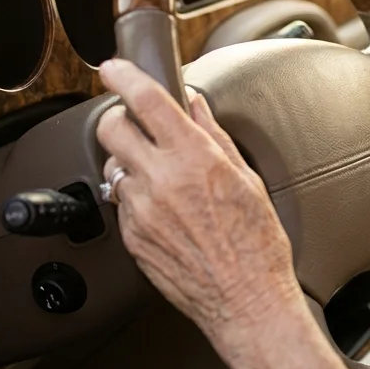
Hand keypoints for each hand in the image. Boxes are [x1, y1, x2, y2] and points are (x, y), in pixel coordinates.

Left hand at [95, 59, 300, 341]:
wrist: (245, 300)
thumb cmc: (257, 246)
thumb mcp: (247, 180)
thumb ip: (214, 137)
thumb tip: (196, 107)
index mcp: (196, 159)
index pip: (146, 101)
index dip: (124, 77)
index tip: (116, 69)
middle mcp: (162, 181)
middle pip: (112, 128)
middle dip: (118, 117)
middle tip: (133, 122)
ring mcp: (141, 210)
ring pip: (113, 167)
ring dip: (129, 162)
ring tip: (158, 175)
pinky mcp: (131, 237)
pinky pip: (121, 203)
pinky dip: (135, 197)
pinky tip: (164, 210)